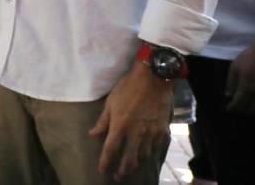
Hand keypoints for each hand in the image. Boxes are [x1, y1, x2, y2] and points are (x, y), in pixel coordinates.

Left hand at [88, 61, 171, 180]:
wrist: (153, 79)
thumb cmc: (127, 88)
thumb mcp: (110, 102)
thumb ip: (102, 121)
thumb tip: (92, 134)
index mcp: (120, 126)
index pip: (110, 150)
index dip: (105, 162)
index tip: (102, 171)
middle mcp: (135, 133)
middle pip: (129, 158)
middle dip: (123, 170)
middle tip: (118, 176)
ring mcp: (150, 133)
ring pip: (143, 155)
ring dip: (136, 163)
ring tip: (131, 167)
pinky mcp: (162, 130)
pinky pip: (155, 147)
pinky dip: (149, 153)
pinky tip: (146, 154)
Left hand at [226, 39, 254, 112]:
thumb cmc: (250, 57)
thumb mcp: (235, 66)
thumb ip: (231, 81)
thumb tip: (228, 95)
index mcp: (247, 86)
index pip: (239, 103)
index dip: (233, 108)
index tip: (229, 109)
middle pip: (252, 109)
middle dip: (244, 111)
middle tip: (239, 110)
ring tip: (250, 109)